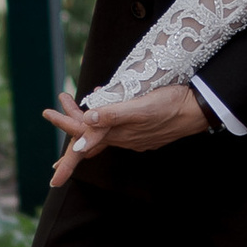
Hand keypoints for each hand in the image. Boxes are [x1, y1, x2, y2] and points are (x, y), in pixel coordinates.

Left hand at [43, 85, 207, 181]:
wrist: (197, 111)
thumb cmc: (170, 105)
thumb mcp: (140, 107)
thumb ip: (113, 115)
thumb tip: (87, 121)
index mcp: (118, 132)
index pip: (83, 136)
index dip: (65, 136)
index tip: (49, 141)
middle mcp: (123, 137)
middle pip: (88, 137)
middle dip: (69, 125)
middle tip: (50, 114)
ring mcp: (134, 136)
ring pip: (101, 132)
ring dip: (84, 121)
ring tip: (72, 109)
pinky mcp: (143, 131)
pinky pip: (115, 128)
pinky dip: (104, 120)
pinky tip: (105, 112)